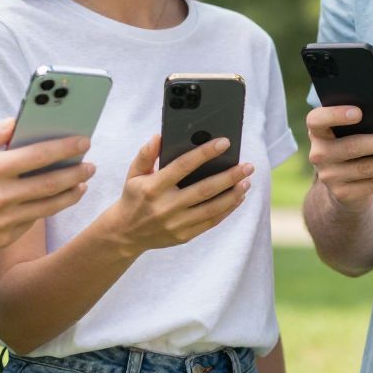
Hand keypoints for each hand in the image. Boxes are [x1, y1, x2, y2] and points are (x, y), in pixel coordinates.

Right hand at [0, 118, 94, 254]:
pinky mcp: (3, 238)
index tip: (83, 140)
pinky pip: (32, 221)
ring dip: (70, 193)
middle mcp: (0, 197)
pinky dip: (47, 209)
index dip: (65, 147)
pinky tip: (57, 199)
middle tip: (91, 164)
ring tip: (82, 183)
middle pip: (51, 184)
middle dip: (76, 172)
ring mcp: (3, 221)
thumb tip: (17, 121)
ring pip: (48, 207)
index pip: (38, 156)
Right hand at [98, 135, 253, 255]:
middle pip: (204, 189)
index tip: (224, 142)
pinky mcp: (183, 236)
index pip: (183, 166)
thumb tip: (159, 137)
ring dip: (233, 194)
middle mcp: (166, 206)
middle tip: (248, 166)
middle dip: (229, 176)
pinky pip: (211, 222)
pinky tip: (237, 197)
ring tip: (247, 181)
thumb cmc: (134, 197)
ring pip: (212, 208)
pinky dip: (227, 209)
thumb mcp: (133, 174)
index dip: (204, 153)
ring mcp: (176, 224)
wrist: (125, 234)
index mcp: (153, 187)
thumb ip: (146, 155)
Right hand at [306, 105, 372, 212]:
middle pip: (351, 147)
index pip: (317, 120)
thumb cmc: (354, 142)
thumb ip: (364, 123)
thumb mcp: (352, 131)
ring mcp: (329, 176)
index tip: (359, 112)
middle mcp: (319, 153)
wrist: (344, 181)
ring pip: (366, 168)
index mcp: (318, 130)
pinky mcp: (343, 194)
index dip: (335, 115)